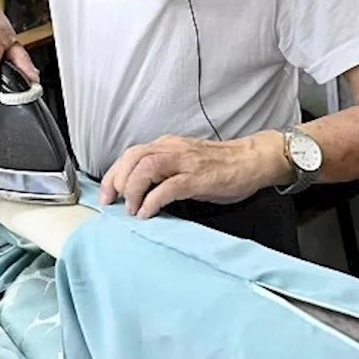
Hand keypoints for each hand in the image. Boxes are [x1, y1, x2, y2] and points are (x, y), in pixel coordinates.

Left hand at [98, 132, 291, 218]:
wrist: (252, 160)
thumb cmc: (219, 165)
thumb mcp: (185, 162)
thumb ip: (163, 171)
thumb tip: (138, 191)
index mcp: (167, 145)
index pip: (131, 154)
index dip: (113, 174)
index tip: (106, 194)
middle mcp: (173, 148)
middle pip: (133, 157)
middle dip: (116, 180)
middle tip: (110, 203)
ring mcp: (186, 162)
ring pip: (147, 167)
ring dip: (132, 189)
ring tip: (130, 209)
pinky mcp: (198, 177)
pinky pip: (169, 186)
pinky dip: (153, 200)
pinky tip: (147, 212)